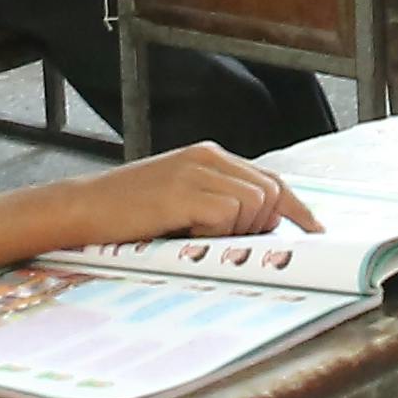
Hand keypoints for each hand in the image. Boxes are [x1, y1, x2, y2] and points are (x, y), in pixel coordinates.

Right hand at [100, 145, 320, 241]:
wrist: (82, 209)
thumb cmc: (128, 213)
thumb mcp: (180, 200)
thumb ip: (218, 203)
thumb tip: (261, 228)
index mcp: (210, 156)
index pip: (271, 178)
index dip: (296, 208)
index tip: (315, 232)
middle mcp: (208, 157)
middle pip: (270, 192)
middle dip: (261, 224)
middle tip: (224, 240)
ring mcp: (197, 171)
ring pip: (255, 203)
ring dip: (234, 230)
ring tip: (193, 233)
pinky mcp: (185, 190)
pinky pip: (228, 215)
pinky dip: (214, 233)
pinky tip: (184, 232)